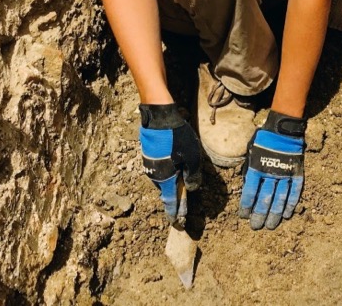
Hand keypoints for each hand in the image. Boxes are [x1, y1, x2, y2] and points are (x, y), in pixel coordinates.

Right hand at [139, 104, 201, 224]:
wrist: (158, 117)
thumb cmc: (176, 138)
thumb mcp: (192, 158)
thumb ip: (193, 176)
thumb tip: (193, 189)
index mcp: (165, 179)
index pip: (171, 202)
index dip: (175, 213)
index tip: (177, 223)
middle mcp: (154, 176)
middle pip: (167, 191)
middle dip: (175, 198)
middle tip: (184, 204)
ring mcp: (149, 166)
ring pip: (163, 179)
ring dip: (172, 183)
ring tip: (182, 183)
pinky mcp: (148, 156)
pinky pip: (159, 170)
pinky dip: (168, 172)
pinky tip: (174, 166)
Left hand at [239, 110, 305, 230]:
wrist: (283, 128)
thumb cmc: (263, 140)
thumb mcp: (250, 152)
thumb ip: (249, 170)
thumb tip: (246, 188)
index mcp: (257, 167)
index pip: (250, 191)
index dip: (246, 205)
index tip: (244, 216)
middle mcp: (271, 173)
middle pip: (265, 198)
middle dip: (259, 214)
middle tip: (256, 226)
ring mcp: (286, 174)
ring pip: (280, 198)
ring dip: (274, 214)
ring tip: (270, 225)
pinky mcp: (297, 173)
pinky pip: (294, 191)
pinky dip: (291, 204)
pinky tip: (286, 214)